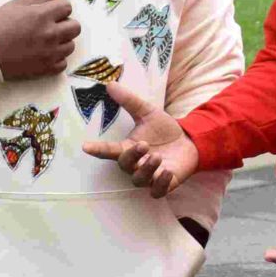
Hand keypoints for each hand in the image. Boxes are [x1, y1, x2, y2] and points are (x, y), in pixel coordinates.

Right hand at [0, 0, 79, 79]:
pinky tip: (44, 54)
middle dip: (65, 24)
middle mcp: (50, 34)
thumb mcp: (16, 5)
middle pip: (75, 27)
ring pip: (71, 45)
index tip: (50, 12)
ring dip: (62, 42)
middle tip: (51, 26)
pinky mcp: (46, 69)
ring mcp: (50, 53)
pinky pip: (63, 63)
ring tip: (46, 41)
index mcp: (43, 15)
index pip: (67, 7)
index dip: (59, 8)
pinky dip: (56, 59)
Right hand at [83, 84, 198, 196]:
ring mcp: (149, 176)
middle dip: (132, 156)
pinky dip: (159, 184)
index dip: (98, 149)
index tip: (86, 146)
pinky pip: (157, 191)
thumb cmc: (164, 130)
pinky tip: (166, 172)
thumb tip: (110, 84)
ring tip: (156, 156)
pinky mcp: (164, 184)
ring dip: (146, 169)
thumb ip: (129, 101)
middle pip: (125, 166)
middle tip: (144, 145)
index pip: (109, 150)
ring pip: (139, 180)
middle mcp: (135, 164)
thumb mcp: (148, 112)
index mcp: (128, 148)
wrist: (189, 142)